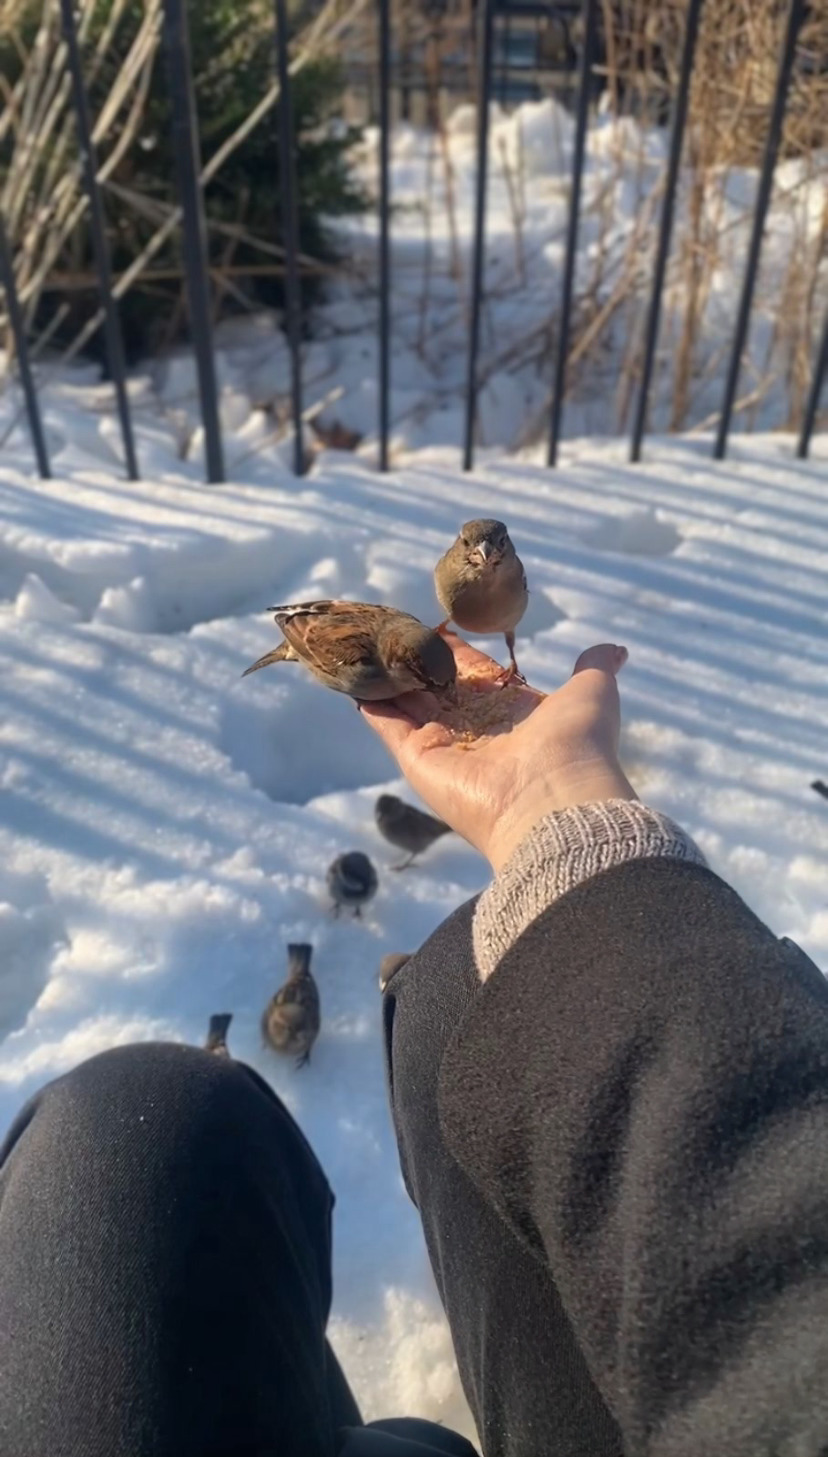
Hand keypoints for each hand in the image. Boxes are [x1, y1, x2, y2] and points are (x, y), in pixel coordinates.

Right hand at [360, 635, 635, 871]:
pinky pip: (389, 726)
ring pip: (409, 704)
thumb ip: (594, 668)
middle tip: (391, 631)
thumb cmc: (577, 744)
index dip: (458, 652)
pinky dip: (371, 704)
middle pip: (438, 690)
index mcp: (514, 713)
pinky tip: (352, 680)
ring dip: (388, 676)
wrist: (555, 802)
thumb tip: (614, 650)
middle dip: (417, 662)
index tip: (438, 626)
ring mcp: (445, 747)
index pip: (477, 676)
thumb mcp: (594, 693)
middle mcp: (478, 731)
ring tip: (363, 645)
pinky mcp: (419, 760)